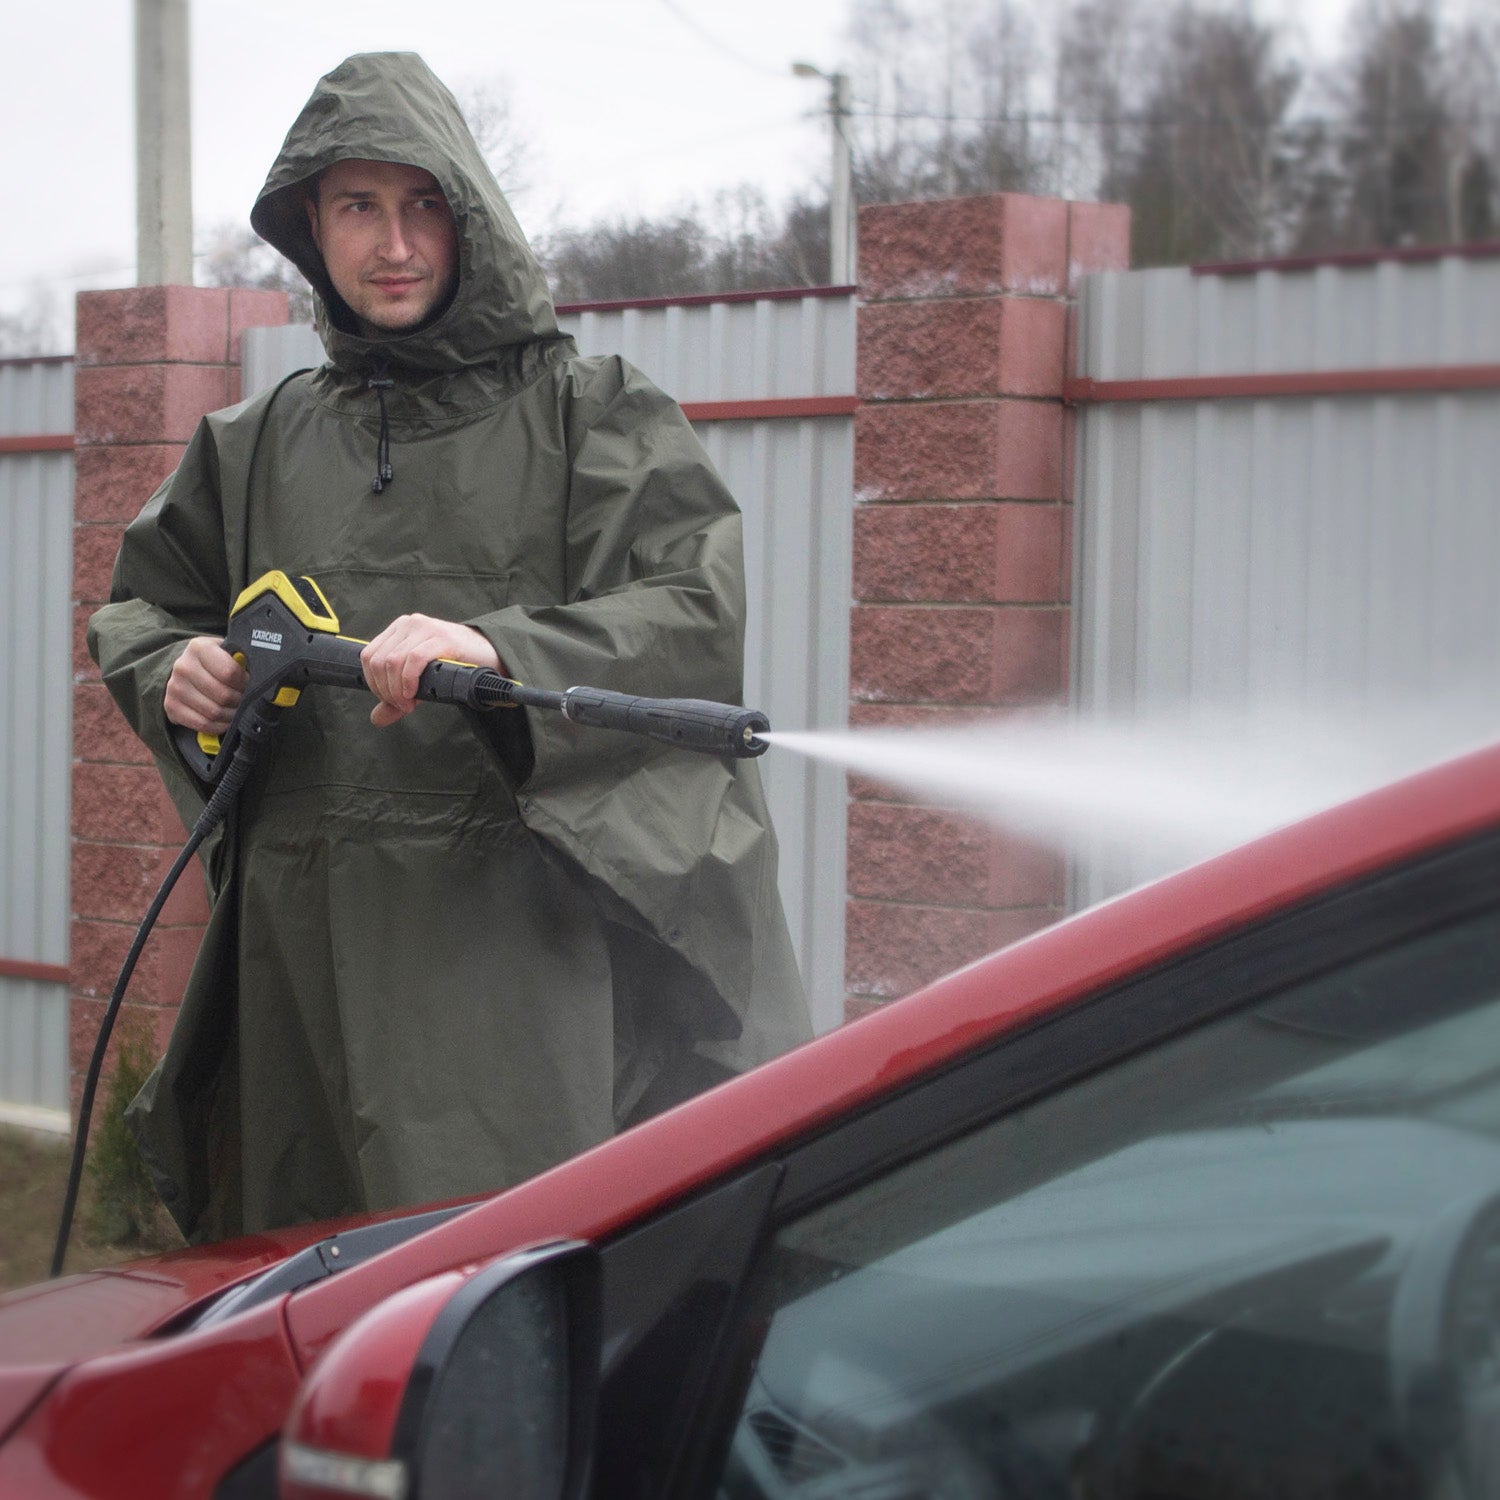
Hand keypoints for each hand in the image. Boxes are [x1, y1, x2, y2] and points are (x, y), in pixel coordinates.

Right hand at [165, 637, 248, 733]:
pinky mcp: (171, 706)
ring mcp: (175, 687)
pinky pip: (203, 724)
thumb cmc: (214, 661)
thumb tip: (261, 677)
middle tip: (246, 701)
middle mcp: (183, 666)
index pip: (229, 672)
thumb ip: (241, 660)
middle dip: (240, 701)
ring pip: (214, 712)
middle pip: (223, 695)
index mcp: (199, 648)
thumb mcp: (227, 651)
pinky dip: (219, 726)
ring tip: (237, 710)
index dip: (245, 683)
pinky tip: (226, 720)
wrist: (186, 669)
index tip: (249, 684)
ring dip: (231, 715)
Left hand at [360, 615, 502, 727]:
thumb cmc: (453, 665)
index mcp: (399, 629)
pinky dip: (409, 681)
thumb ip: (397, 697)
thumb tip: (376, 718)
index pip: (369, 656)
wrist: (487, 656)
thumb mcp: (420, 681)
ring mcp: (425, 628)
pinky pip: (414, 660)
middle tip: (401, 706)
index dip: (373, 683)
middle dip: (385, 690)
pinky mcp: (441, 637)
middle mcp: (409, 624)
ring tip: (409, 704)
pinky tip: (414, 694)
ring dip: (396, 690)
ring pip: (393, 661)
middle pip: (379, 661)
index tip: (389, 701)